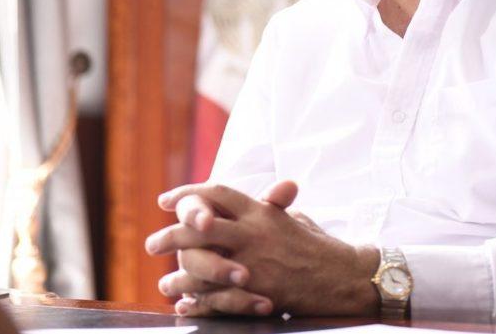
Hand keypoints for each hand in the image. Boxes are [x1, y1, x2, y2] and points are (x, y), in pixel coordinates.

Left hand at [146, 182, 378, 317]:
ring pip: (204, 265)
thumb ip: (267, 207)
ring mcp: (254, 263)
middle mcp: (253, 233)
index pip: (216, 193)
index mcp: (260, 211)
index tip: (165, 201)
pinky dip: (199, 302)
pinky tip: (186, 303)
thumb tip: (251, 197)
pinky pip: (219, 296)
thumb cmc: (317, 244)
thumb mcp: (291, 217)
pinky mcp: (259, 291)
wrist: (343, 275)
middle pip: (200, 227)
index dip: (188, 193)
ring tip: (164, 281)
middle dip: (171, 235)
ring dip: (180, 275)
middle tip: (152, 244)